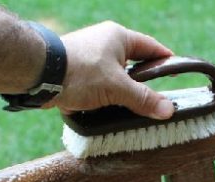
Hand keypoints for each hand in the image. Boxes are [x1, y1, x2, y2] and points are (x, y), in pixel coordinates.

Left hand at [48, 21, 175, 118]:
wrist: (38, 75)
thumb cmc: (79, 73)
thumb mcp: (116, 88)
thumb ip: (143, 99)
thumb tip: (167, 110)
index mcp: (119, 37)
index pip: (151, 48)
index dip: (165, 62)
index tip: (175, 75)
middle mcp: (103, 43)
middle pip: (131, 65)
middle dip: (139, 85)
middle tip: (150, 101)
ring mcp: (88, 56)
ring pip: (112, 77)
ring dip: (118, 94)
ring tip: (126, 111)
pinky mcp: (74, 71)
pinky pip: (95, 85)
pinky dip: (100, 98)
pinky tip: (104, 112)